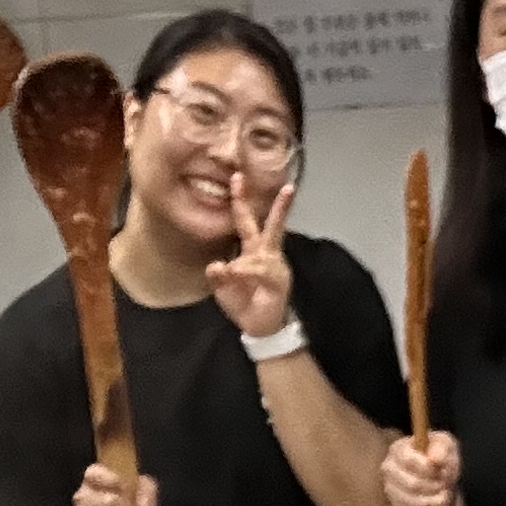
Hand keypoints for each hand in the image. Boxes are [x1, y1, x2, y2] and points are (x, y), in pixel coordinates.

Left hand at [204, 174, 299, 337]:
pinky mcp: (278, 280)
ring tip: (234, 276)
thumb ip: (217, 275)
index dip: (241, 200)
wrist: (260, 327)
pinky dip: (245, 274)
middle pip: (272, 226)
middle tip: (288, 187)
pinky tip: (240, 279)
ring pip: (260, 252)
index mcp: (252, 250)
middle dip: (279, 207)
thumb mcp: (222, 288)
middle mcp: (266, 253)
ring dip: (242, 266)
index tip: (238, 178)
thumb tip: (217, 265)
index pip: (246, 221)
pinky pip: (259, 271)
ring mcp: (274, 266)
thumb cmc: (243, 302)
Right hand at [382, 429, 461, 505]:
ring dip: (437, 501)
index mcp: (398, 450)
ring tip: (445, 495)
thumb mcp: (447, 445)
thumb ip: (442, 448)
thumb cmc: (441, 459)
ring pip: (416, 503)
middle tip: (446, 484)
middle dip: (435, 486)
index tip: (442, 470)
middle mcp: (389, 470)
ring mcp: (392, 491)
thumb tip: (434, 459)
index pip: (408, 460)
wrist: (442, 482)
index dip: (428, 467)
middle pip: (412, 484)